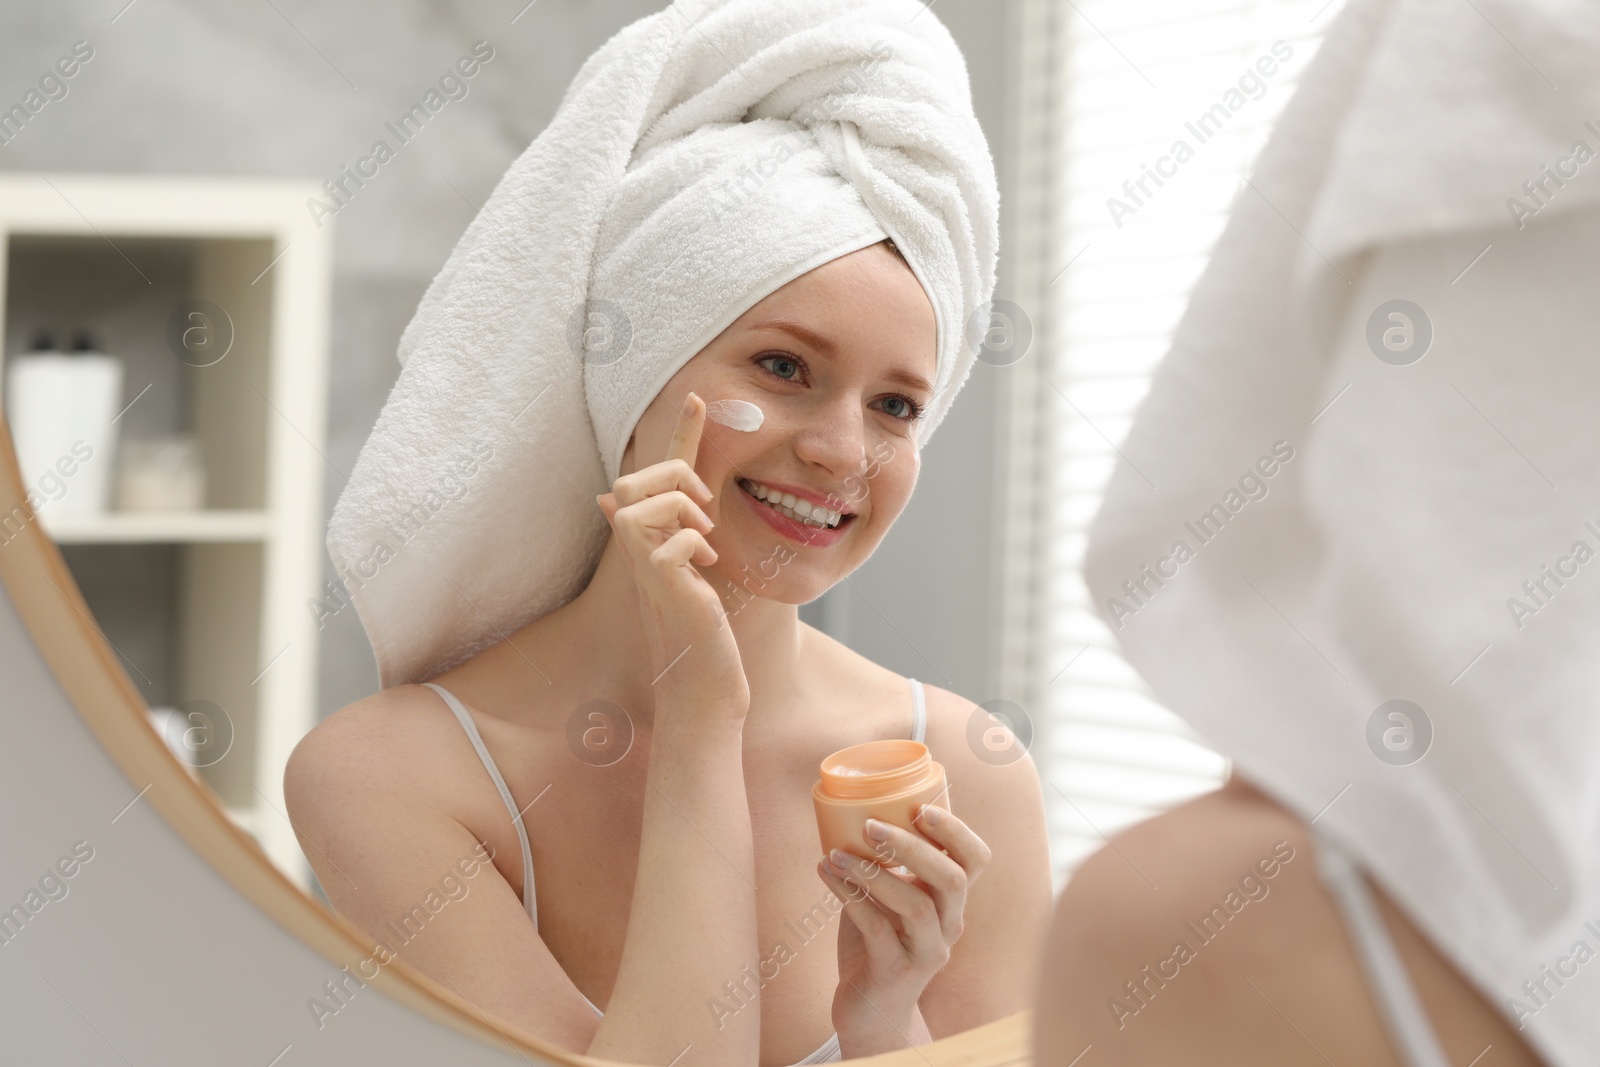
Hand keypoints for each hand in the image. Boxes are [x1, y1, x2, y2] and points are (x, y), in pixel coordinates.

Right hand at [597, 392, 748, 719]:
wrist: (704, 686)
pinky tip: (704, 567)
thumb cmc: (704, 634)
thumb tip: (669, 513)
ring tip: (705, 540)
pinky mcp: (662, 586)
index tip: (699, 398)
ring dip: (681, 508)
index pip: (658, 475)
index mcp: (652, 540)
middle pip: (632, 477)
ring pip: (641, 501)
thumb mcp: (698, 575)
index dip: (681, 434)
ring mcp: (647, 567)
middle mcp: (640, 549)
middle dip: (674, 475)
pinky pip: (668, 539)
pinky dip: (690, 542)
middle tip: (704, 508)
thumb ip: (686, 536)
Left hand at [814, 802, 992, 1055]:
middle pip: (952, 880)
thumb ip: (884, 864)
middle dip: (914, 847)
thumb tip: (851, 810)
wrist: (870, 1012)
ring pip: (917, 906)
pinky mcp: (897, 973)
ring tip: (836, 853)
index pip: (976, 860)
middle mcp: (949, 925)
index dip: (956, 831)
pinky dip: (850, 897)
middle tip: (872, 825)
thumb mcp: (887, 898)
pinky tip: (826, 875)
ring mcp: (927, 952)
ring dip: (873, 873)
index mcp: (951, 900)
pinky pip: (877, 929)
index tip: (921, 807)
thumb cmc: (876, 944)